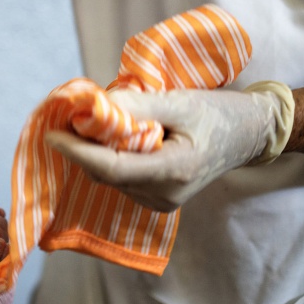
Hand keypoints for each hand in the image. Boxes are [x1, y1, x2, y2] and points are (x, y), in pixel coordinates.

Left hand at [45, 82, 293, 211]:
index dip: (78, 151)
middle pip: (107, 173)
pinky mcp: (158, 199)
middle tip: (70, 116)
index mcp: (174, 171)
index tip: (52, 134)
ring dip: (96, 151)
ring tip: (95, 121)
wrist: (251, 134)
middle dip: (83, 147)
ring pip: (111, 177)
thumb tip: (96, 108)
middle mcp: (164, 195)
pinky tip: (113, 137)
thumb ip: (138, 106)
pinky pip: (121, 179)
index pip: (112, 167)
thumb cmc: (218, 113)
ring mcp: (161, 202)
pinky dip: (109, 157)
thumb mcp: (180, 101)